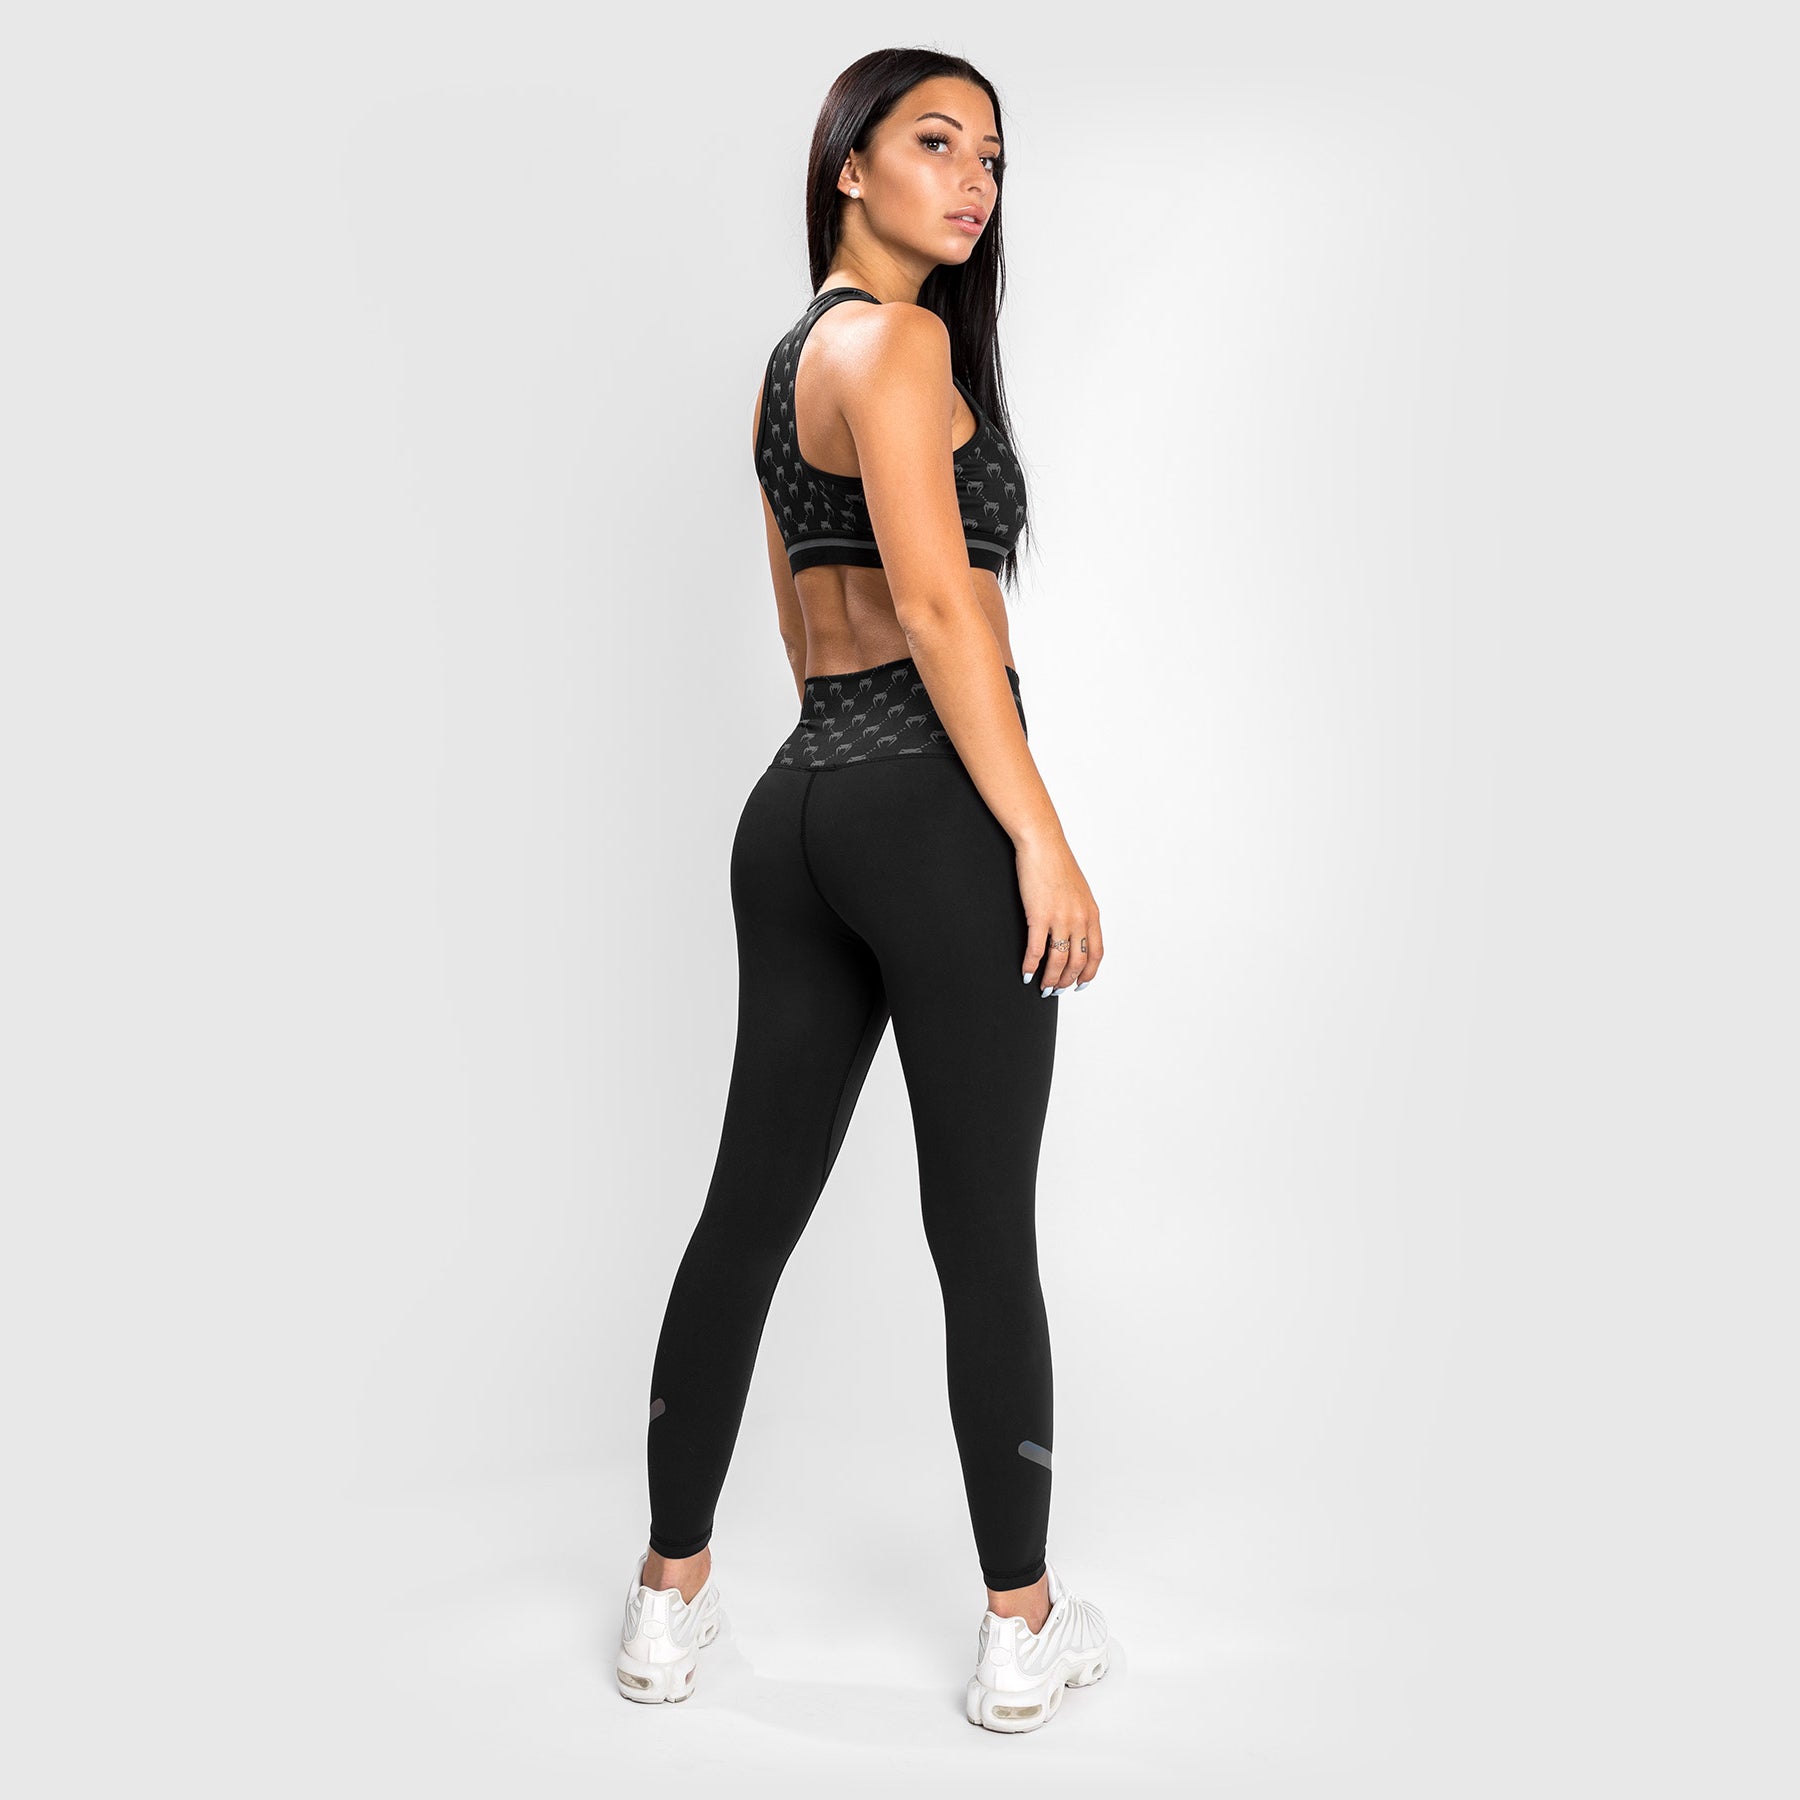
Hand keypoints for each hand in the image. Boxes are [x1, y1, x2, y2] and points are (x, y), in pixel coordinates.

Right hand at [1016, 834, 1102, 993]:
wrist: (1042, 844)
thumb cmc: (1057, 863)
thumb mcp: (1078, 891)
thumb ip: (1080, 912)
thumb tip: (1075, 931)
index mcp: (1091, 913)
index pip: (1096, 953)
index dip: (1088, 973)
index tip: (1080, 984)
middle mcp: (1079, 919)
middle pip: (1077, 962)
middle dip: (1067, 980)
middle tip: (1056, 989)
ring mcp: (1060, 918)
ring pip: (1058, 960)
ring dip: (1050, 979)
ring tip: (1043, 987)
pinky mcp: (1039, 916)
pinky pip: (1037, 949)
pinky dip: (1031, 965)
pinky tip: (1026, 972)